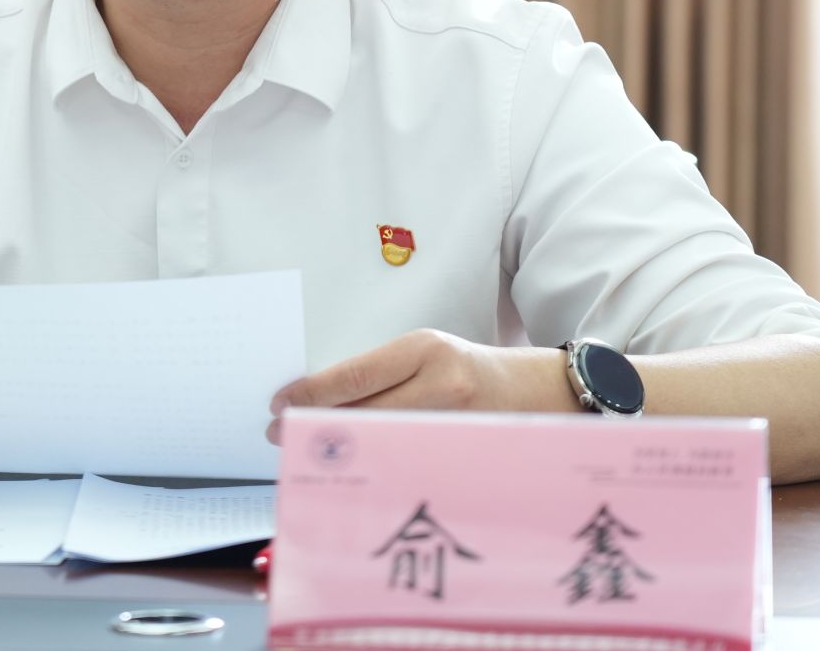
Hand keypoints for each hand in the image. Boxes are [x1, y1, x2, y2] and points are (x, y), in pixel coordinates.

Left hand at [265, 330, 567, 441]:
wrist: (539, 391)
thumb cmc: (471, 370)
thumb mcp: (425, 354)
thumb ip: (381, 374)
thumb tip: (321, 401)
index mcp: (424, 349)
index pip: (355, 375)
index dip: (311, 393)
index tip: (279, 403)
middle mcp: (439, 384)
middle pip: (363, 412)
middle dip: (317, 425)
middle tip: (281, 435)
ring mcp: (452, 423)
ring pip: (381, 442)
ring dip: (341, 449)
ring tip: (310, 453)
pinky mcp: (460, 453)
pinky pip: (406, 462)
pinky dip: (375, 466)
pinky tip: (353, 470)